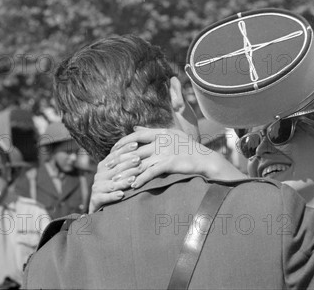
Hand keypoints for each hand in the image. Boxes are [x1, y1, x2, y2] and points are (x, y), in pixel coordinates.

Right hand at [89, 141, 141, 211]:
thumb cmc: (114, 186)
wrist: (101, 206)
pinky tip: (121, 194)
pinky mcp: (95, 199)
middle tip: (138, 160)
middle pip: (115, 168)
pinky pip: (105, 197)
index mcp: (104, 165)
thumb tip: (138, 143)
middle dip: (128, 164)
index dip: (125, 149)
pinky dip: (113, 196)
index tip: (136, 144)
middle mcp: (100, 175)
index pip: (115, 155)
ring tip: (133, 179)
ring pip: (112, 183)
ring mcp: (97, 187)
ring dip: (123, 181)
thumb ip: (125, 161)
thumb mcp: (119, 172)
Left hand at [112, 127, 246, 187]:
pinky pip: (151, 172)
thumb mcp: (171, 134)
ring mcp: (166, 152)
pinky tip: (133, 186)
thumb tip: (134, 127)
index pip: (136, 136)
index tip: (112, 150)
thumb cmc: (188, 148)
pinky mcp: (170, 163)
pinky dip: (141, 179)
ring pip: (140, 162)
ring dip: (127, 172)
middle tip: (108, 167)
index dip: (122, 143)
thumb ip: (151, 131)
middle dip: (120, 159)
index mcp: (161, 132)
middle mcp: (162, 141)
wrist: (205, 159)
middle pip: (135, 150)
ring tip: (116, 180)